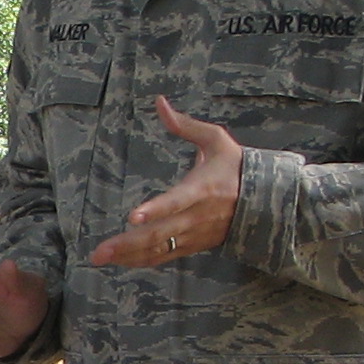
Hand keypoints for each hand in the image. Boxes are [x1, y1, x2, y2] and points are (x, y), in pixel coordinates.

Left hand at [91, 96, 242, 266]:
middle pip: (159, 234)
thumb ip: (185, 125)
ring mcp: (193, 235)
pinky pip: (163, 256)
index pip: (176, 202)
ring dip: (127, 255)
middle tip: (98, 252)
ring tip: (99, 258)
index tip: (132, 217)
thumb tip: (160, 102)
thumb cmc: (235, 166)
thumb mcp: (216, 140)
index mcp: (202, 189)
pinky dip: (140, 260)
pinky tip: (119, 261)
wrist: (265, 201)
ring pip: (158, 249)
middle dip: (127, 244)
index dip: (155, 210)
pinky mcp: (191, 245)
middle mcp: (196, 217)